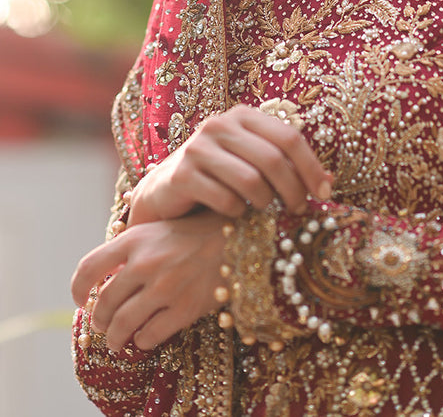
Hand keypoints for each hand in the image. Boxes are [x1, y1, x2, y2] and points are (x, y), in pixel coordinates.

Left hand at [71, 210, 226, 351]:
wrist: (238, 237)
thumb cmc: (197, 232)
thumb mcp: (159, 230)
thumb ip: (132, 249)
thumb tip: (107, 278)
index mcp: (135, 239)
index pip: (89, 268)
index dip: (77, 288)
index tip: (79, 299)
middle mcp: (145, 263)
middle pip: (104, 303)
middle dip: (99, 320)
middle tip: (102, 325)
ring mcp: (164, 287)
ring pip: (123, 325)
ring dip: (115, 338)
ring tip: (116, 342)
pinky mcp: (184, 308)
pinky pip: (150, 335)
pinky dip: (143, 341)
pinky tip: (145, 338)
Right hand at [128, 104, 331, 225]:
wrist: (165, 190)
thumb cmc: (220, 176)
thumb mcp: (252, 162)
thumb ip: (286, 165)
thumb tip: (329, 182)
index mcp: (243, 116)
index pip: (290, 137)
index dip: (311, 167)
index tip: (325, 192)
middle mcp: (220, 125)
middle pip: (273, 160)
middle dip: (293, 190)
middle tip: (299, 209)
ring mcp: (198, 148)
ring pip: (251, 181)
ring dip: (265, 203)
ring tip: (264, 210)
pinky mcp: (181, 175)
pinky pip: (225, 199)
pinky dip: (237, 213)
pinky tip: (235, 214)